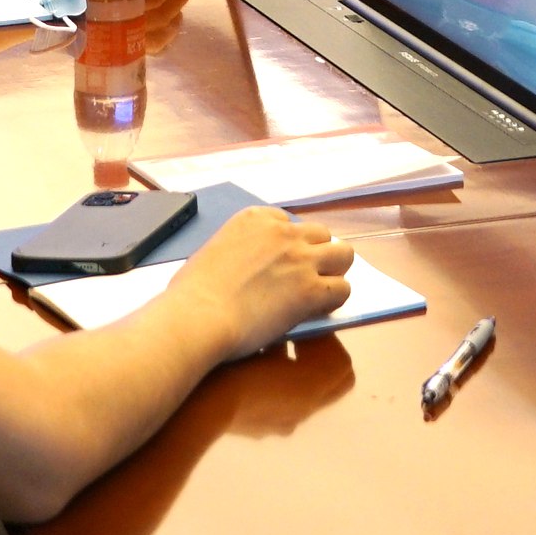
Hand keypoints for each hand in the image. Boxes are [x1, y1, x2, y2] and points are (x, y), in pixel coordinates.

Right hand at [180, 205, 353, 357]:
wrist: (198, 315)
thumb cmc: (192, 292)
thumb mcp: (215, 250)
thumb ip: (240, 251)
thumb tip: (248, 270)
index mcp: (256, 218)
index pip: (290, 223)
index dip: (289, 245)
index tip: (281, 263)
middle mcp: (284, 232)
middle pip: (322, 235)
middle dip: (316, 254)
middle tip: (305, 276)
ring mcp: (301, 259)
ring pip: (343, 254)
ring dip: (334, 271)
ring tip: (320, 290)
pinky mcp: (311, 289)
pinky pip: (342, 289)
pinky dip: (334, 299)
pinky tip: (318, 310)